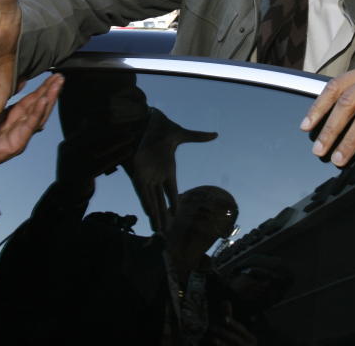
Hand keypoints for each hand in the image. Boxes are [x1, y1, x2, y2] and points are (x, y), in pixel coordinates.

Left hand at [0, 73, 64, 175]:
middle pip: (39, 108)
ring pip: (38, 116)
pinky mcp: (14, 146)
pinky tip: (44, 101)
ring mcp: (18, 138)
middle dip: (51, 92)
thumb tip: (17, 78)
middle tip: (60, 76)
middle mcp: (17, 129)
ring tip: (57, 84)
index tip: (53, 75)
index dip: (43, 89)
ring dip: (49, 99)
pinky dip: (37, 114)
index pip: (32, 102)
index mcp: (11, 120)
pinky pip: (28, 127)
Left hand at [122, 108, 217, 231]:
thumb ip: (198, 137)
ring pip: (151, 199)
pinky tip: (148, 213)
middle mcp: (158, 176)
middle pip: (160, 200)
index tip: (176, 215)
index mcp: (168, 170)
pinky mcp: (139, 172)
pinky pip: (142, 191)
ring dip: (154, 214)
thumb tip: (215, 134)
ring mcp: (148, 175)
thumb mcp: (183, 135)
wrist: (148, 122)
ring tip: (156, 229)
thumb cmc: (164, 129)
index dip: (174, 203)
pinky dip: (146, 202)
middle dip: (162, 216)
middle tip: (164, 232)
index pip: (172, 191)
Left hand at [210, 302, 257, 345]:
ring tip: (212, 339)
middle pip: (235, 339)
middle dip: (223, 333)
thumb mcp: (233, 332)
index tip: (224, 319)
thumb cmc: (236, 344)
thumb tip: (225, 301)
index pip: (241, 329)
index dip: (233, 324)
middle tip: (211, 327)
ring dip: (222, 344)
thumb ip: (229, 318)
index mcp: (250, 339)